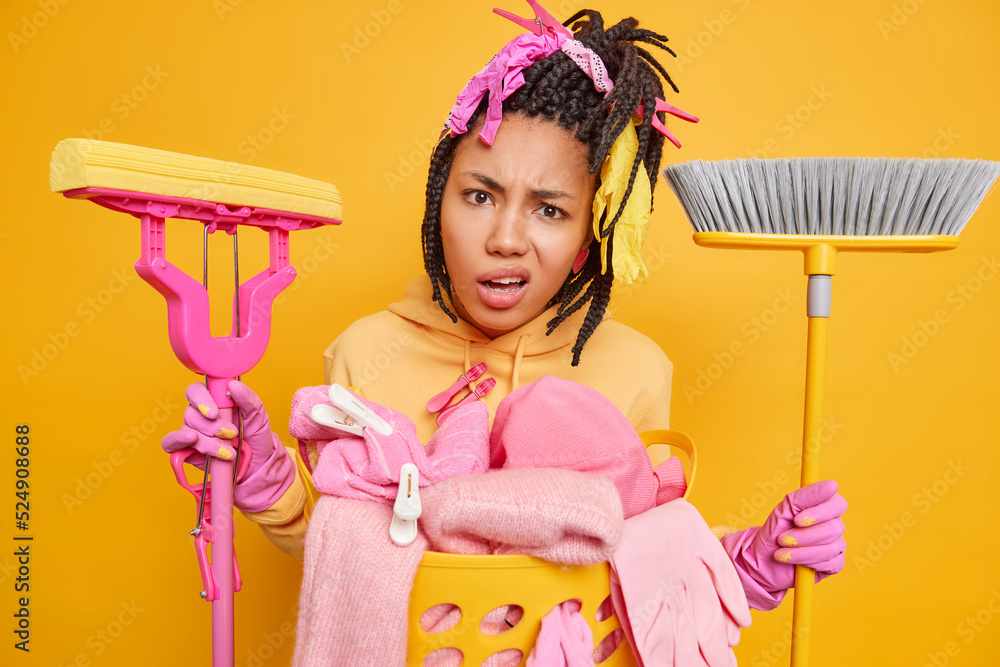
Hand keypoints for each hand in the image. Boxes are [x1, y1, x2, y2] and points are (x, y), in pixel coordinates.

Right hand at [161, 381, 293, 512]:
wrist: (256, 467)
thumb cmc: (256, 438)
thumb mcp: (258, 417)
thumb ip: (248, 400)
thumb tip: (233, 385)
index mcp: (215, 401)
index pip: (196, 391)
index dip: (201, 399)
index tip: (213, 413)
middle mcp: (200, 415)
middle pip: (191, 413)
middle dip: (212, 426)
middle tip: (231, 434)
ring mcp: (191, 432)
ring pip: (187, 430)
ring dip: (208, 442)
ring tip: (228, 451)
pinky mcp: (186, 450)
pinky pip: (170, 443)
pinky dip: (178, 441)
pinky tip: (191, 440)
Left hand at [721, 480, 846, 610]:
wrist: (764, 559)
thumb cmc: (776, 529)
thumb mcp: (786, 509)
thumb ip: (807, 496)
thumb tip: (832, 485)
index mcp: (825, 507)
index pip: (838, 504)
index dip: (819, 513)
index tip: (796, 519)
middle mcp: (835, 525)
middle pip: (833, 528)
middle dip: (803, 536)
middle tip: (782, 539)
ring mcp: (837, 545)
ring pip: (830, 547)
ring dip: (800, 551)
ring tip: (781, 551)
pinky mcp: (834, 564)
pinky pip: (829, 563)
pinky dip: (807, 562)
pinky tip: (793, 563)